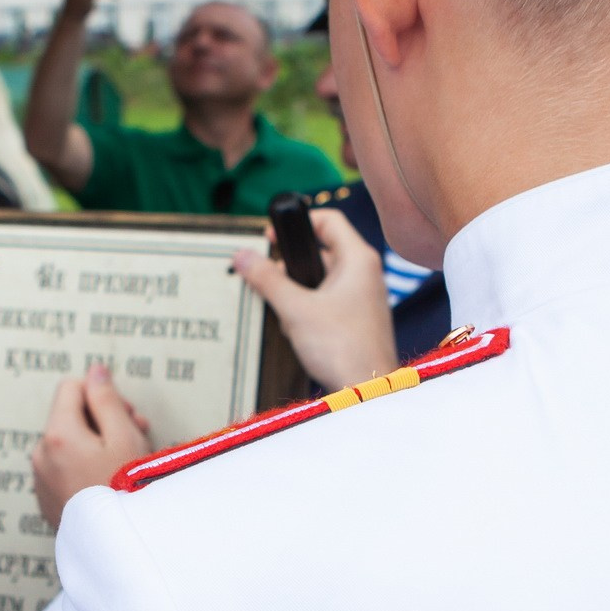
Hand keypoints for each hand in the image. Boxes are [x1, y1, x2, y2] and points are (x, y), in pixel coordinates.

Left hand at [32, 365, 150, 530]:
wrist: (120, 549)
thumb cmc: (127, 493)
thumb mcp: (125, 437)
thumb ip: (106, 399)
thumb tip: (94, 371)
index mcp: (57, 435)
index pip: (71, 387)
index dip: (101, 395)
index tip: (125, 416)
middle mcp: (41, 455)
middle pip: (70, 415)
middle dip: (103, 420)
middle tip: (135, 437)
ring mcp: (41, 480)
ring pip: (69, 442)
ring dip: (97, 444)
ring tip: (127, 463)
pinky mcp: (47, 500)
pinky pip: (64, 468)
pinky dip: (85, 467)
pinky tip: (110, 482)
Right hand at [231, 208, 396, 390]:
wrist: (366, 391)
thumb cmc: (343, 348)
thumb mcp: (295, 309)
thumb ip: (267, 279)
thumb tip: (243, 256)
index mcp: (358, 259)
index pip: (328, 220)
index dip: (297, 222)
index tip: (271, 236)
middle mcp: (364, 273)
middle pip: (320, 250)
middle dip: (290, 266)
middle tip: (269, 279)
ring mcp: (362, 297)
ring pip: (321, 279)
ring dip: (297, 292)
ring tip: (285, 312)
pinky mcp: (357, 318)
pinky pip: (326, 301)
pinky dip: (308, 308)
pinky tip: (297, 329)